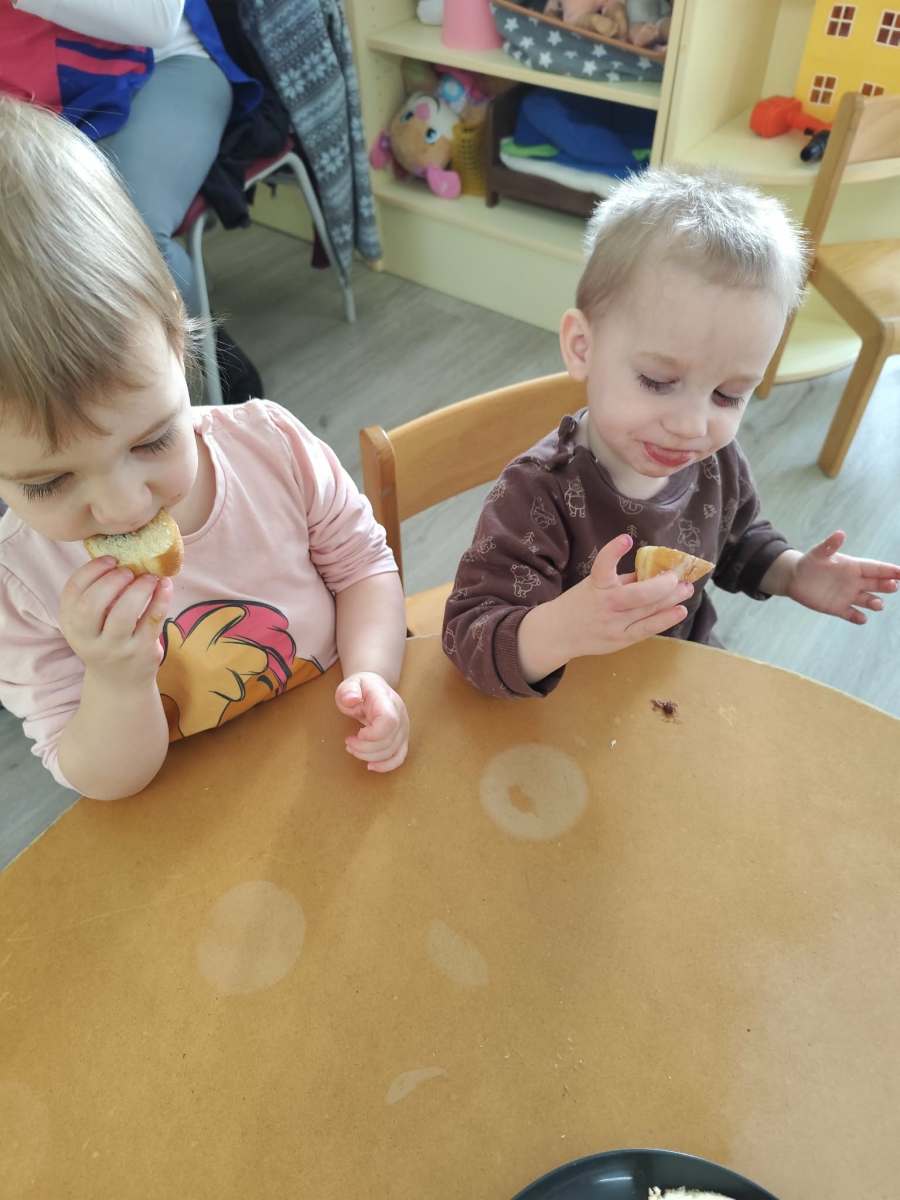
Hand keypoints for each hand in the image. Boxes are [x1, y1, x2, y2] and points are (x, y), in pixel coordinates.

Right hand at [59, 557, 172, 686]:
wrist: (120, 683)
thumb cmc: (106, 639)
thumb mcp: (90, 621)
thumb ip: (97, 594)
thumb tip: (122, 551)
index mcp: (71, 624)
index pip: (72, 592)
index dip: (92, 570)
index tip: (111, 559)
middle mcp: (88, 639)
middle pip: (92, 605)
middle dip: (111, 581)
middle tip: (128, 571)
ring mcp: (115, 648)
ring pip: (123, 614)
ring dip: (139, 589)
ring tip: (149, 577)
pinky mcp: (141, 652)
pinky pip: (152, 620)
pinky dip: (161, 598)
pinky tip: (165, 584)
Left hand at [335, 671, 408, 772]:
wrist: (373, 687)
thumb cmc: (360, 688)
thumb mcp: (350, 685)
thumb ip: (348, 690)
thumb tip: (352, 699)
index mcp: (387, 701)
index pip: (389, 721)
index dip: (373, 734)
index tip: (358, 733)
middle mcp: (400, 715)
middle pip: (388, 741)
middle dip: (364, 748)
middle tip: (348, 742)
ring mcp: (403, 728)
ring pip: (392, 752)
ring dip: (369, 756)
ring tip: (353, 748)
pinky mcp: (402, 738)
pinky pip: (399, 757)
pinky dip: (385, 765)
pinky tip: (371, 765)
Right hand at [565, 533, 693, 654]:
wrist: (558, 634)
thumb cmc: (580, 604)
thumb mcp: (593, 585)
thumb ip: (621, 580)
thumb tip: (652, 572)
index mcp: (595, 585)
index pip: (602, 566)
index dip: (613, 552)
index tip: (626, 539)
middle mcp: (605, 605)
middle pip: (638, 595)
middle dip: (662, 584)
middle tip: (677, 576)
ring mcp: (614, 625)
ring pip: (647, 610)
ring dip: (671, 599)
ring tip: (687, 589)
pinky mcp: (621, 640)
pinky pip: (647, 629)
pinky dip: (665, 619)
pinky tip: (679, 611)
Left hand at [784, 531, 899, 623]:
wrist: (795, 578)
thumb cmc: (809, 562)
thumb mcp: (818, 553)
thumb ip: (830, 545)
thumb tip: (840, 533)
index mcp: (853, 566)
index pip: (875, 568)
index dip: (889, 570)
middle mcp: (854, 582)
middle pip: (876, 584)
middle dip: (886, 585)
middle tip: (894, 586)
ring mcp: (848, 596)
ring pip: (867, 600)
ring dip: (874, 603)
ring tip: (878, 604)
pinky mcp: (838, 608)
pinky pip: (851, 614)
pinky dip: (857, 617)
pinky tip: (862, 618)